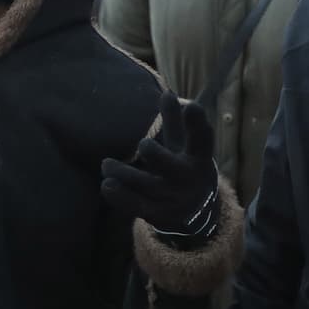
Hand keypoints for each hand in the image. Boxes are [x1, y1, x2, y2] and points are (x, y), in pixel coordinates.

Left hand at [101, 93, 219, 241]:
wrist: (196, 216)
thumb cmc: (184, 168)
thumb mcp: (183, 147)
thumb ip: (174, 122)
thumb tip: (166, 92)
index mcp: (198, 158)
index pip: (202, 140)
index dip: (198, 124)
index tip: (191, 105)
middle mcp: (186, 179)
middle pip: (170, 166)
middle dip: (155, 155)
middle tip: (143, 145)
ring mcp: (171, 199)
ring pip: (146, 185)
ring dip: (124, 174)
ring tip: (106, 164)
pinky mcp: (156, 213)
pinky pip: (136, 206)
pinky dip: (120, 197)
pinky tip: (106, 185)